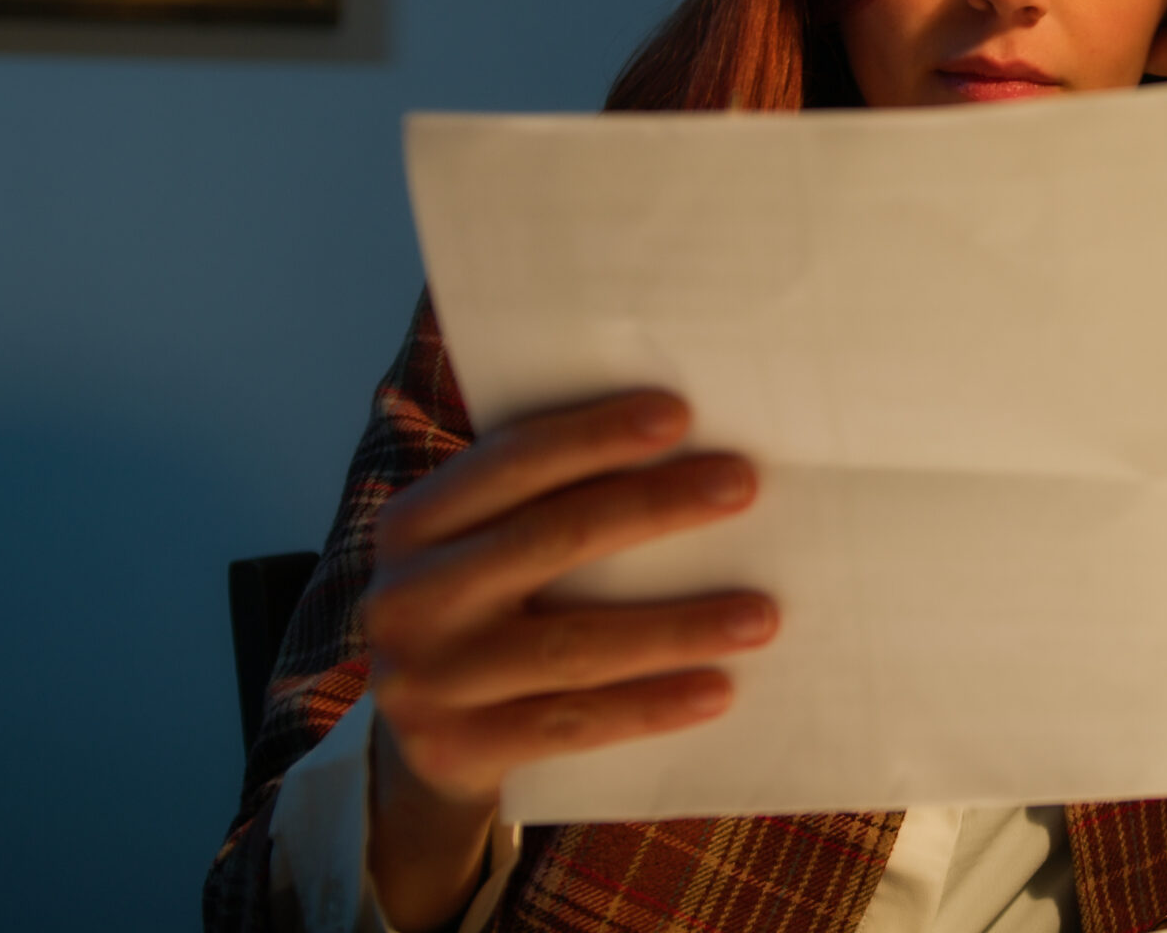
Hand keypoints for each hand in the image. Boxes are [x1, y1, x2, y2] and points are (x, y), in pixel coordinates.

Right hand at [360, 391, 773, 929]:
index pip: (508, 464)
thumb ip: (544, 503)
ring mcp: (424, 682)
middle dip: (652, 507)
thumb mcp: (484, 552)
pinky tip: (718, 690)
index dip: (592, 436)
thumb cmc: (486, 614)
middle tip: (742, 485)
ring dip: (676, 627)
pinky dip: (651, 706)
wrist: (422, 745)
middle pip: (546, 541)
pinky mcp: (457, 752)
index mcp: (411, 525)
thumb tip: (684, 448)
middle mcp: (404, 598)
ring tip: (761, 615)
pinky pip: (574, 726)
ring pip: (571, 646)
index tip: (679, 414)